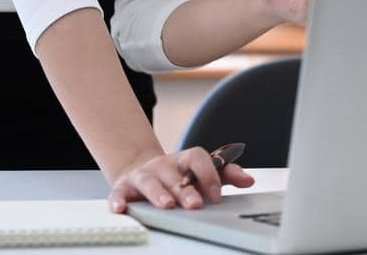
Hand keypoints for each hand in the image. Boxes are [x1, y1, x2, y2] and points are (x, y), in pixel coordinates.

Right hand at [106, 147, 254, 213]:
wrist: (141, 172)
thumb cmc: (177, 177)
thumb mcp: (201, 173)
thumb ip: (225, 174)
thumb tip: (249, 180)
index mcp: (184, 160)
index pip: (198, 158)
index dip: (208, 175)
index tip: (217, 195)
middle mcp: (163, 165)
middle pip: (175, 175)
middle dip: (185, 190)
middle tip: (196, 205)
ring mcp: (143, 175)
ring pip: (149, 182)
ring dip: (158, 194)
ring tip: (167, 206)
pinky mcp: (123, 187)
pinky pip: (119, 192)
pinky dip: (118, 200)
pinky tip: (121, 208)